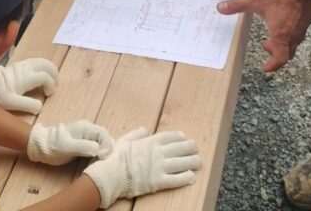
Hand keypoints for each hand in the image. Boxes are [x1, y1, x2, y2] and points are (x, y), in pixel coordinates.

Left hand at [0, 58, 57, 113]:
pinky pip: (37, 61)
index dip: (51, 85)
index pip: (46, 77)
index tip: (47, 94)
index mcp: (27, 77)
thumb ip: (28, 105)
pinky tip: (40, 75)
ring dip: (49, 70)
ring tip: (49, 80)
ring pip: (43, 61)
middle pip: (47, 65)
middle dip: (53, 75)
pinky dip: (43, 67)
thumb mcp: (11, 103)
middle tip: (51, 86)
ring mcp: (24, 64)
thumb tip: (40, 106)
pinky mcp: (21, 64)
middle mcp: (28, 68)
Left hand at [27, 120, 114, 165]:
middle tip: (105, 161)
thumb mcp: (67, 147)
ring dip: (104, 151)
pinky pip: (96, 147)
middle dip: (108, 148)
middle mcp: (88, 130)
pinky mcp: (84, 144)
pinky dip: (100, 154)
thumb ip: (84, 146)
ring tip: (103, 162)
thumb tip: (99, 149)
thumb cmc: (53, 146)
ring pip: (102, 143)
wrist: (41, 147)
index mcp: (86, 128)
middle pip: (105, 138)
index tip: (102, 157)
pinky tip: (98, 161)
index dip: (107, 145)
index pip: (103, 134)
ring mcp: (86, 136)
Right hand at [83, 128, 201, 207]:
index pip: (171, 137)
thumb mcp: (124, 140)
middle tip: (195, 149)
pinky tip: (192, 177)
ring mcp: (160, 167)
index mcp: (150, 142)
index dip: (180, 137)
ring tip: (198, 162)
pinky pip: (177, 179)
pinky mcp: (159, 182)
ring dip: (193, 162)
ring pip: (182, 163)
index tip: (184, 138)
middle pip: (181, 148)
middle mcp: (158, 152)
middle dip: (190, 148)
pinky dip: (186, 178)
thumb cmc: (115, 158)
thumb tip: (144, 129)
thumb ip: (136, 134)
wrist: (111, 174)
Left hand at [217, 0, 310, 72]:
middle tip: (266, 46)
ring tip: (274, 31)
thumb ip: (237, 5)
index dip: (273, 66)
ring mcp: (303, 27)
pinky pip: (300, 30)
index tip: (266, 67)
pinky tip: (285, 18)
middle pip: (287, 52)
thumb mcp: (255, 0)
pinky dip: (291, 30)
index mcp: (281, 35)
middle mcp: (294, 35)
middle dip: (276, 53)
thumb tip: (220, 8)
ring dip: (283, 41)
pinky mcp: (309, 18)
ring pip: (294, 41)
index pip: (280, 59)